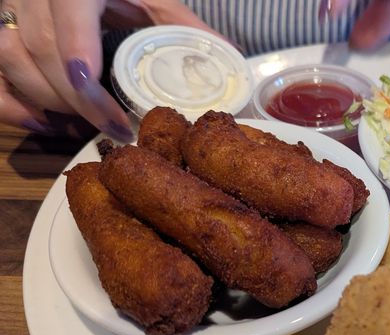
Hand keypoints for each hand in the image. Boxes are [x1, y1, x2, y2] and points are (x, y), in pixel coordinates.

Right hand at [0, 0, 221, 140]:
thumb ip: (184, 24)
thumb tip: (230, 58)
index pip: (68, 34)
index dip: (88, 85)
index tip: (114, 121)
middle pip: (40, 54)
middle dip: (77, 103)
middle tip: (112, 131)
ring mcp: (10, 8)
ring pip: (10, 60)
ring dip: (45, 100)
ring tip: (82, 123)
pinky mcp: (3, 28)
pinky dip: (11, 102)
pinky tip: (43, 122)